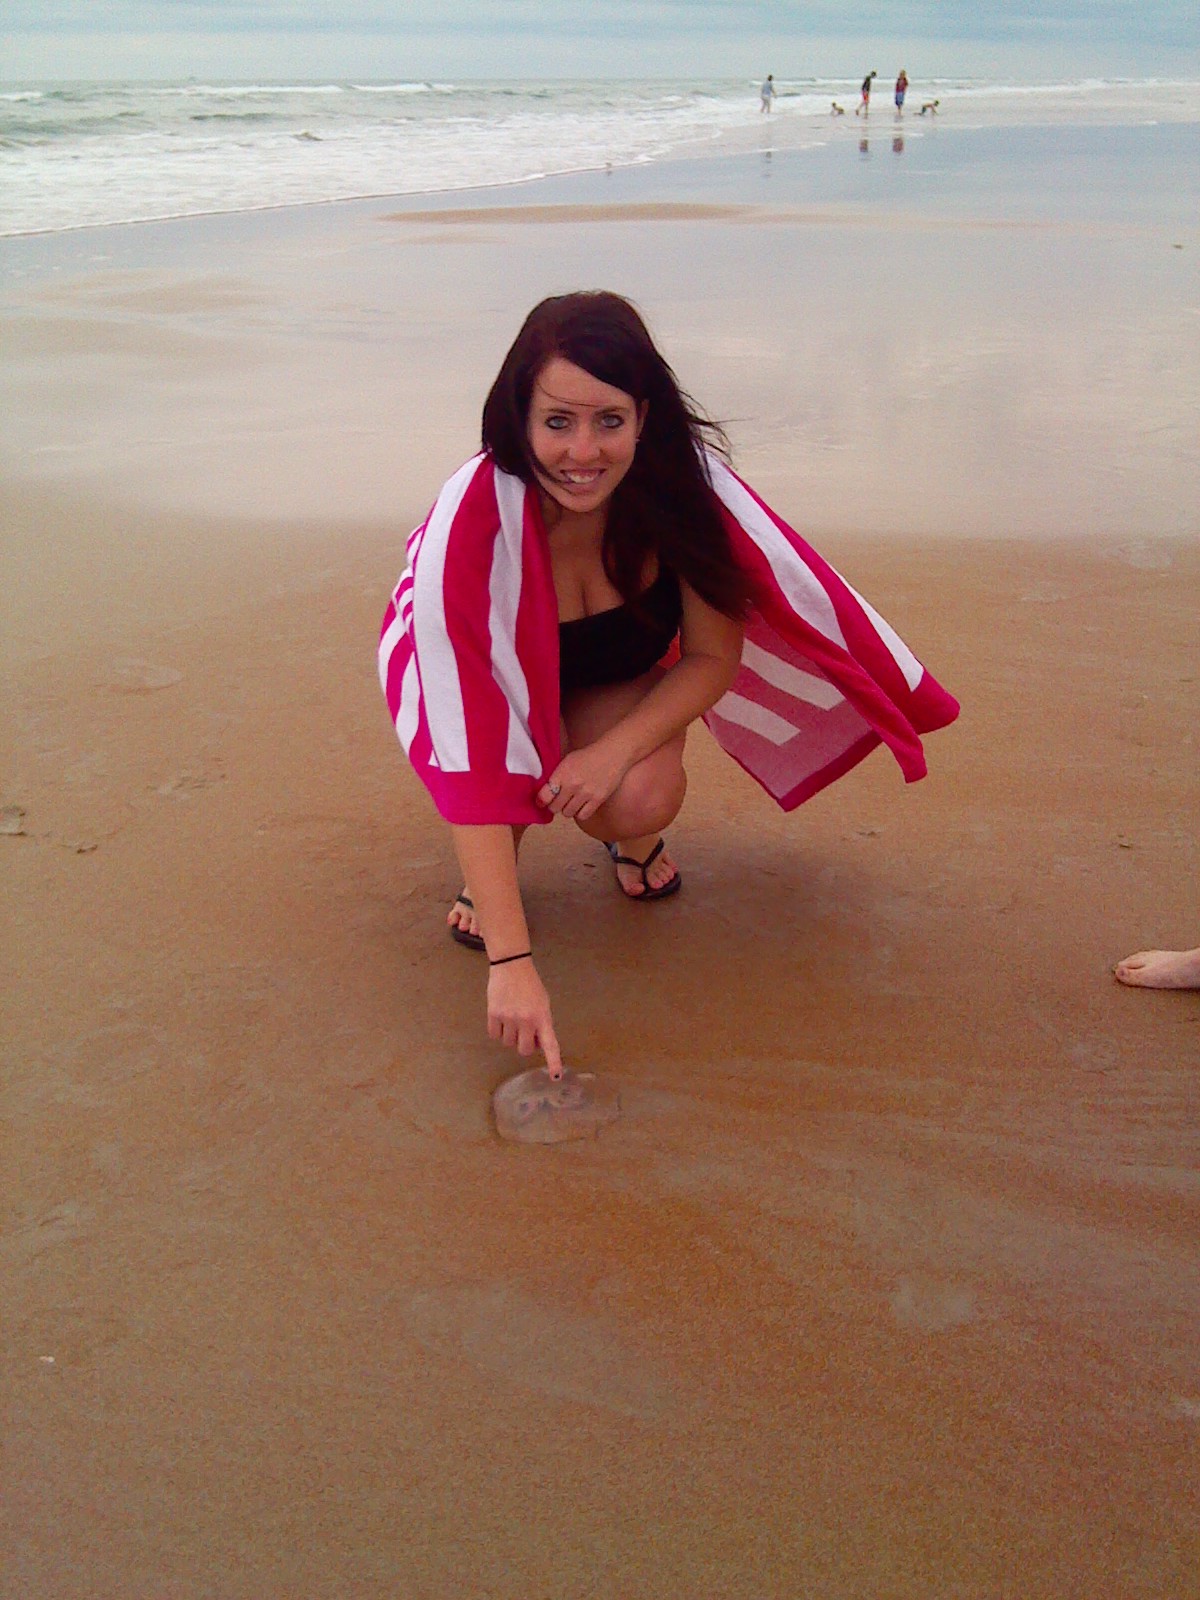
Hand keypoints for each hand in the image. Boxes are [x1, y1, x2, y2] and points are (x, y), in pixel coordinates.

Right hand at [487, 959, 563, 1078]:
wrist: (511, 966)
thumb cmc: (530, 986)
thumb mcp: (542, 1004)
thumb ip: (541, 1024)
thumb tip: (537, 1045)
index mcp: (542, 1017)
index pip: (550, 1044)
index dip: (553, 1061)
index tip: (555, 1076)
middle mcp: (526, 1020)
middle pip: (524, 1050)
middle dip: (525, 1044)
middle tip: (525, 1032)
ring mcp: (509, 1018)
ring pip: (508, 1043)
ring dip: (510, 1036)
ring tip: (512, 1018)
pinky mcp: (494, 1014)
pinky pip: (494, 1035)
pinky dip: (497, 1031)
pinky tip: (501, 1017)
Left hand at [536, 740, 628, 821]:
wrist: (613, 754)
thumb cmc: (588, 756)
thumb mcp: (567, 761)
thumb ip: (557, 776)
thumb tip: (545, 791)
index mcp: (562, 773)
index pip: (544, 796)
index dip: (540, 801)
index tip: (541, 802)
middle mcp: (573, 785)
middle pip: (555, 808)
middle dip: (554, 806)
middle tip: (558, 801)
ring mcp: (586, 793)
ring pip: (568, 813)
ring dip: (567, 809)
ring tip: (572, 802)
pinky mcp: (598, 799)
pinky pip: (583, 815)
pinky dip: (580, 812)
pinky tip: (581, 805)